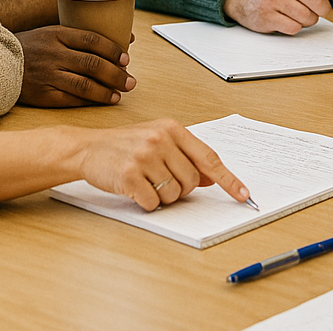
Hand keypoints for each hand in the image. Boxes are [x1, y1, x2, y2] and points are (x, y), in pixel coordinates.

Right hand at [16, 26, 135, 107]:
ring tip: (120, 94)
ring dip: (106, 91)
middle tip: (131, 81)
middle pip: (92, 64)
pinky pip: (70, 99)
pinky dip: (89, 101)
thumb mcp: (53, 32)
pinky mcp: (41, 94)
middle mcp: (53, 54)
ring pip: (84, 84)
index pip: (92, 40)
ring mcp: (46, 75)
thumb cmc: (32, 47)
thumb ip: (81, 36)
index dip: (113, 50)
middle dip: (116, 74)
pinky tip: (102, 101)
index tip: (126, 59)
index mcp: (57, 34)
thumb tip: (125, 38)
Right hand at [74, 119, 251, 211]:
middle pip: (191, 181)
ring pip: (173, 194)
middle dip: (180, 188)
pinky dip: (147, 203)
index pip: (208, 157)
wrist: (88, 148)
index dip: (228, 179)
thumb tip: (210, 178)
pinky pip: (153, 203)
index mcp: (173, 129)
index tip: (243, 194)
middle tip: (161, 180)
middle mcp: (161, 140)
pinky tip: (135, 189)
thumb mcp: (159, 141)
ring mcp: (145, 157)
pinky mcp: (129, 176)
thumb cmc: (126, 145)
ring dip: (162, 196)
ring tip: (146, 181)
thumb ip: (185, 156)